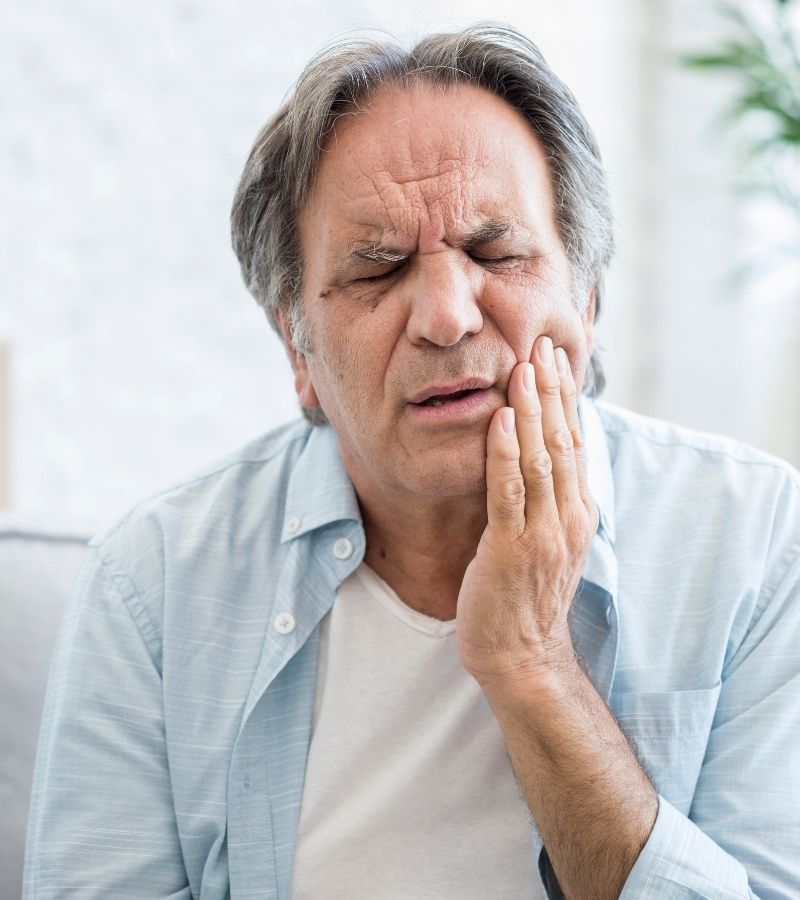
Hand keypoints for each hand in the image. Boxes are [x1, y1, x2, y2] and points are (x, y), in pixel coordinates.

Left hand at [456, 335, 598, 689]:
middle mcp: (568, 517)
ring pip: (540, 458)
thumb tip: (537, 454)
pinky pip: (509, 492)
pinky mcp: (511, 548)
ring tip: (524, 368)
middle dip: (551, 391)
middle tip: (542, 345)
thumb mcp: (548, 539)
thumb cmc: (527, 595)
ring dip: (531, 410)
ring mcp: (543, 533)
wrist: (522, 654)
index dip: (565, 399)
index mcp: (578, 511)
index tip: (556, 359)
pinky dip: (504, 452)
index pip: (575, 442)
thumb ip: (548, 497)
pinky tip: (498, 419)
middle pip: (563, 441)